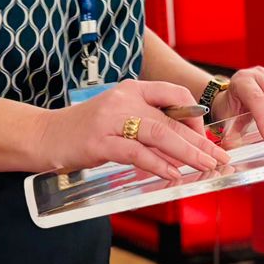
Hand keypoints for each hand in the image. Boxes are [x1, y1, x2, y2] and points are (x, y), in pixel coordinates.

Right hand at [35, 80, 231, 180]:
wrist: (44, 135)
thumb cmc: (85, 129)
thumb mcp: (119, 116)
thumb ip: (148, 123)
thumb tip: (184, 145)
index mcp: (131, 88)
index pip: (174, 94)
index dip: (195, 116)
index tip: (206, 137)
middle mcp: (124, 99)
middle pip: (171, 119)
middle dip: (200, 141)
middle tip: (219, 158)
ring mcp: (111, 120)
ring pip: (159, 134)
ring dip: (186, 153)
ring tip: (205, 166)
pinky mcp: (99, 142)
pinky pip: (137, 153)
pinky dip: (158, 164)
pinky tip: (173, 174)